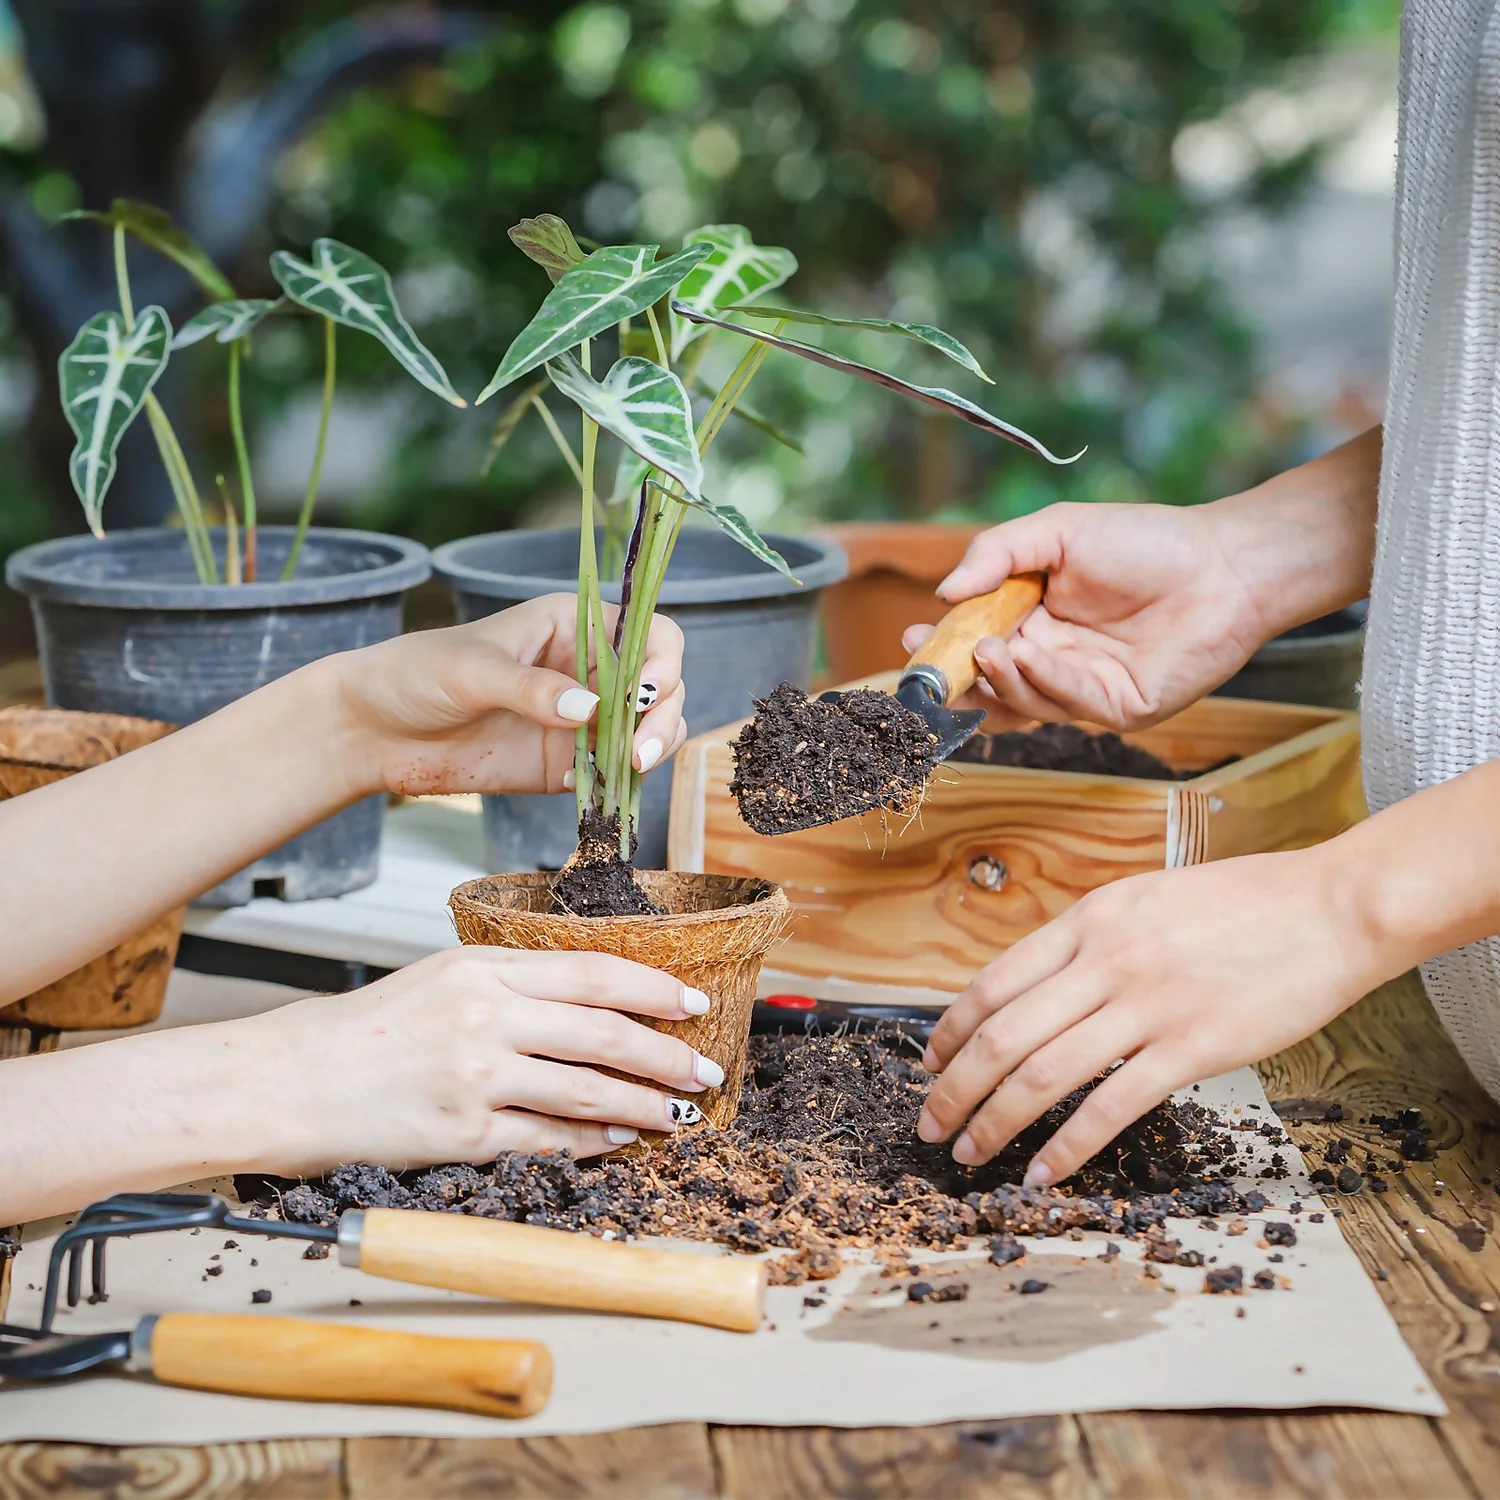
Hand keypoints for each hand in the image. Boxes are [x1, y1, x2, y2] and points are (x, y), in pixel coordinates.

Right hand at [244, 946, 724, 1173]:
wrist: (286, 1080)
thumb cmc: (360, 1031)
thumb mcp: (439, 979)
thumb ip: (510, 985)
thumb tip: (589, 1004)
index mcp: (482, 967)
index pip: (593, 972)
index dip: (654, 989)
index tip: (694, 1003)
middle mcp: (485, 1014)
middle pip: (605, 1031)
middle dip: (667, 1053)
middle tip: (705, 1068)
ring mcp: (475, 1075)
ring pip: (588, 1089)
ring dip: (645, 1104)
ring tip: (680, 1112)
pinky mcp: (462, 1131)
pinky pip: (548, 1138)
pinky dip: (593, 1142)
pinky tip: (621, 1141)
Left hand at [331, 593, 686, 796]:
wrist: (373, 730)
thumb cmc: (415, 675)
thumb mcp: (471, 670)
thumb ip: (530, 688)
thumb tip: (590, 709)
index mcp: (574, 624)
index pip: (650, 632)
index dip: (661, 661)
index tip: (644, 693)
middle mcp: (590, 668)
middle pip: (664, 685)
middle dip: (662, 715)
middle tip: (637, 750)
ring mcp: (583, 718)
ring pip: (653, 730)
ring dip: (654, 749)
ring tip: (627, 768)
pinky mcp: (568, 763)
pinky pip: (615, 772)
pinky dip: (618, 781)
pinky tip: (583, 784)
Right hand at [902, 502, 1268, 731]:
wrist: (1225, 563)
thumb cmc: (1147, 541)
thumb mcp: (1058, 533)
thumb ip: (998, 554)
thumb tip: (943, 592)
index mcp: (1034, 622)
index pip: (976, 644)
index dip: (944, 648)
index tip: (913, 638)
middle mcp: (1055, 661)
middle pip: (992, 686)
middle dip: (959, 680)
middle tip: (934, 667)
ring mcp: (1086, 690)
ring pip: (1025, 703)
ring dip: (1001, 681)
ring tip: (991, 649)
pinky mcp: (1121, 709)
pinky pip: (1071, 705)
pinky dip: (1045, 682)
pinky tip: (1029, 655)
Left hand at [915, 845, 1381, 1185]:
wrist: (1330, 909)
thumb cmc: (1242, 905)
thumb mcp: (1144, 901)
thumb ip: (1090, 941)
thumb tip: (1038, 990)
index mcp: (1088, 920)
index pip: (992, 983)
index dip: (949, 1032)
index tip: (930, 1065)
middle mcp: (1104, 959)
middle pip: (1001, 1036)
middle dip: (953, 1089)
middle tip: (930, 1125)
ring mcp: (1146, 1004)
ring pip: (1041, 1075)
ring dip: (993, 1122)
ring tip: (969, 1154)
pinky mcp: (1192, 1049)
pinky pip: (1109, 1107)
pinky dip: (1066, 1147)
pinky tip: (1041, 1172)